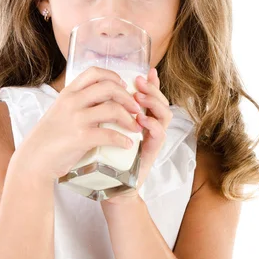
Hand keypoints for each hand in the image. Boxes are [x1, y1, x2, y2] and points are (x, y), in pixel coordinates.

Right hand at [14, 66, 142, 181]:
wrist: (34, 159)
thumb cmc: (49, 137)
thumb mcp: (60, 111)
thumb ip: (78, 103)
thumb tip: (102, 100)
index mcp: (68, 93)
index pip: (94, 73)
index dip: (113, 76)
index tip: (123, 86)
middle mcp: (72, 102)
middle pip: (109, 87)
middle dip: (128, 97)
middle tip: (137, 109)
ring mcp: (76, 119)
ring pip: (112, 109)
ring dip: (130, 119)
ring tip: (136, 128)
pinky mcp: (80, 138)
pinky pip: (109, 134)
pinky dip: (122, 140)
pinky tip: (127, 144)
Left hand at [101, 67, 172, 209]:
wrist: (110, 187)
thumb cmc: (105, 158)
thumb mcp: (103, 130)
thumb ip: (105, 113)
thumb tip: (94, 92)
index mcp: (140, 118)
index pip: (150, 95)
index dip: (150, 82)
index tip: (144, 71)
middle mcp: (150, 126)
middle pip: (160, 99)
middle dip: (151, 88)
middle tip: (139, 81)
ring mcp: (153, 139)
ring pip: (165, 113)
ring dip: (153, 103)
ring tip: (139, 98)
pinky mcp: (152, 152)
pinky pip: (160, 134)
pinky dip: (153, 124)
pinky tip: (142, 120)